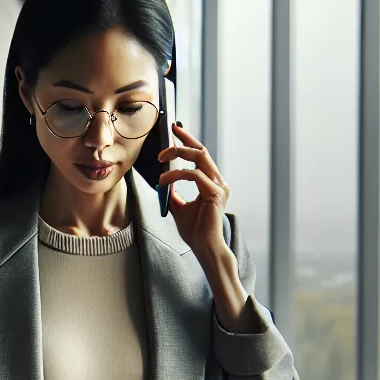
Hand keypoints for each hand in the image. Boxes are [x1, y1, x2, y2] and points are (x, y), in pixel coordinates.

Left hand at [157, 123, 232, 264]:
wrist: (205, 248)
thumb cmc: (195, 232)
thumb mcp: (179, 208)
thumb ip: (173, 193)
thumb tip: (163, 182)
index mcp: (213, 184)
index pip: (201, 157)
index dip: (189, 141)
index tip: (176, 130)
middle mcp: (219, 183)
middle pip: (202, 151)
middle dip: (185, 139)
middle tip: (171, 131)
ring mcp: (219, 187)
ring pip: (199, 158)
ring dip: (177, 154)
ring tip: (161, 158)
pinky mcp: (215, 194)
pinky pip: (193, 175)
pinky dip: (176, 174)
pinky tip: (163, 180)